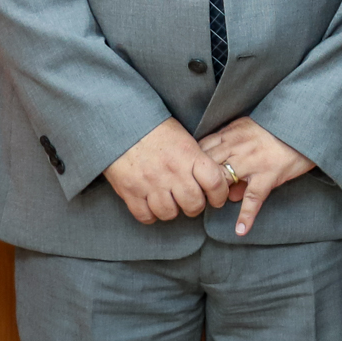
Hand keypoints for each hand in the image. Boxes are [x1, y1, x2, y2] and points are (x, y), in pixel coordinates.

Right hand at [104, 119, 229, 223]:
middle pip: (193, 204)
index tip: (218, 199)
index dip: (220, 195)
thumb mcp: (184, 138)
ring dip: (173, 211)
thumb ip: (197, 158)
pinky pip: (145, 216)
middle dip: (196, 207)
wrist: (122, 124)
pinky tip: (152, 206)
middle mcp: (172, 172)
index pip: (214, 182)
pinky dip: (151, 215)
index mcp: (189, 155)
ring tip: (172, 203)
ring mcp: (150, 183)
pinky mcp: (130, 192)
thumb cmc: (156, 129)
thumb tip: (210, 177)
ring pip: (170, 213)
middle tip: (193, 202)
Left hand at [198, 117, 315, 236]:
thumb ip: (232, 145)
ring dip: (215, 194)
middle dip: (198, 179)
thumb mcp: (250, 127)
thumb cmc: (279, 127)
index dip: (192, 162)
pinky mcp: (269, 175)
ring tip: (212, 204)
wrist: (307, 126)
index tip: (188, 172)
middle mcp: (239, 146)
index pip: (202, 148)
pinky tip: (240, 230)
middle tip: (194, 193)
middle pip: (207, 165)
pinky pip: (253, 198)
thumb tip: (221, 174)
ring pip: (224, 180)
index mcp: (234, 132)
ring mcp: (253, 162)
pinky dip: (246, 215)